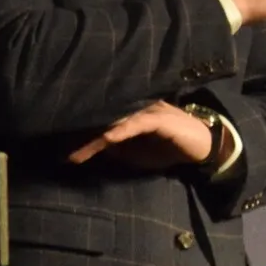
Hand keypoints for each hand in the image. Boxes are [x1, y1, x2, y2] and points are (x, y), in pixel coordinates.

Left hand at [68, 101, 212, 167]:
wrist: (202, 146)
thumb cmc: (169, 148)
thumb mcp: (138, 156)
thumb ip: (118, 151)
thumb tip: (96, 150)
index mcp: (128, 114)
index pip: (100, 125)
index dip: (82, 139)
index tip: (65, 157)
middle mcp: (135, 108)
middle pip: (102, 120)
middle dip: (81, 138)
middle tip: (63, 154)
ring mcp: (146, 110)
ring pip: (114, 123)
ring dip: (95, 139)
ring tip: (77, 153)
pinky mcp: (158, 117)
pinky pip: (135, 124)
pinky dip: (119, 132)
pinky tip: (106, 140)